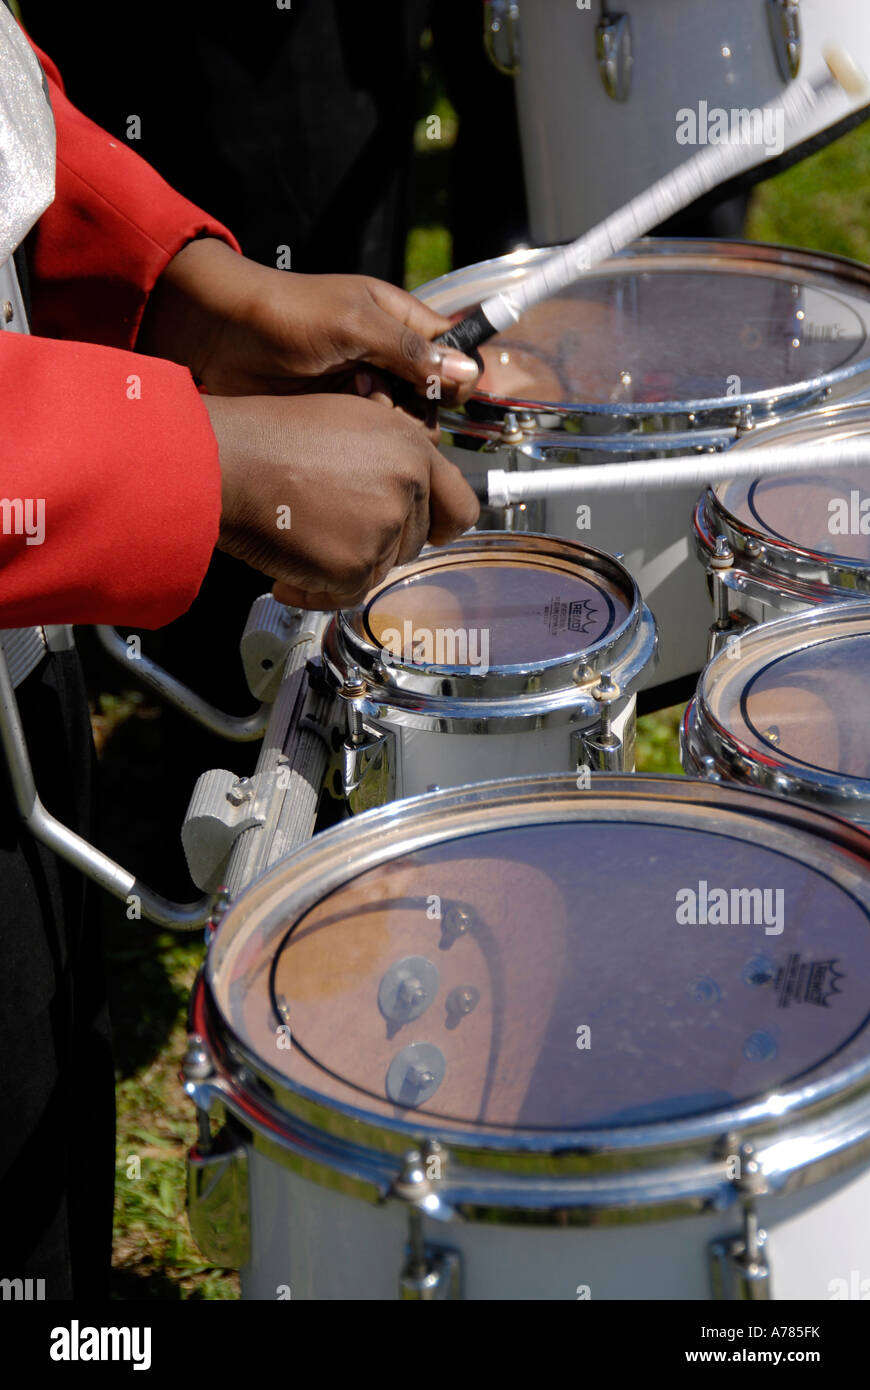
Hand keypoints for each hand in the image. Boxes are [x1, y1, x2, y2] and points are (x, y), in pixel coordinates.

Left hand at [139, 238, 479, 415]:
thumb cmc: (284, 314)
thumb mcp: (353, 322)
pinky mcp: (337, 419)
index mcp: (397, 322)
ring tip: (356, 404)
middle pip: (432, 399)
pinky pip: (369, 440)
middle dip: (417, 406)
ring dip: (387, 423)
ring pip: (402, 426)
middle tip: (383, 397)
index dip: (455, 377)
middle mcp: (385, 358)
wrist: (219, 336)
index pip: (451, 354)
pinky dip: (363, 438)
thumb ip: (409, 349)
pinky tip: (340, 423)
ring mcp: (361, 391)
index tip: (441, 393)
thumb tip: (468, 374)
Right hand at [203, 392, 478, 608]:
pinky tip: (289, 572)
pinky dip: (318, 592)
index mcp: (410, 446)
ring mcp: (384, 527)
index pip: (459, 505)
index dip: (440, 525)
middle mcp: (407, 485)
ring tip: (302, 540)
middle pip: (414, 543)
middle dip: (377, 544)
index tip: (429, 535)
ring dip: (345, 568)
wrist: (226, 461)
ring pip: (380, 571)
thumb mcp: (347, 423)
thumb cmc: (268, 439)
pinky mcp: (355, 565)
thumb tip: (406, 494)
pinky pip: (348, 596)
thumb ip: (389, 458)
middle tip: (330, 529)